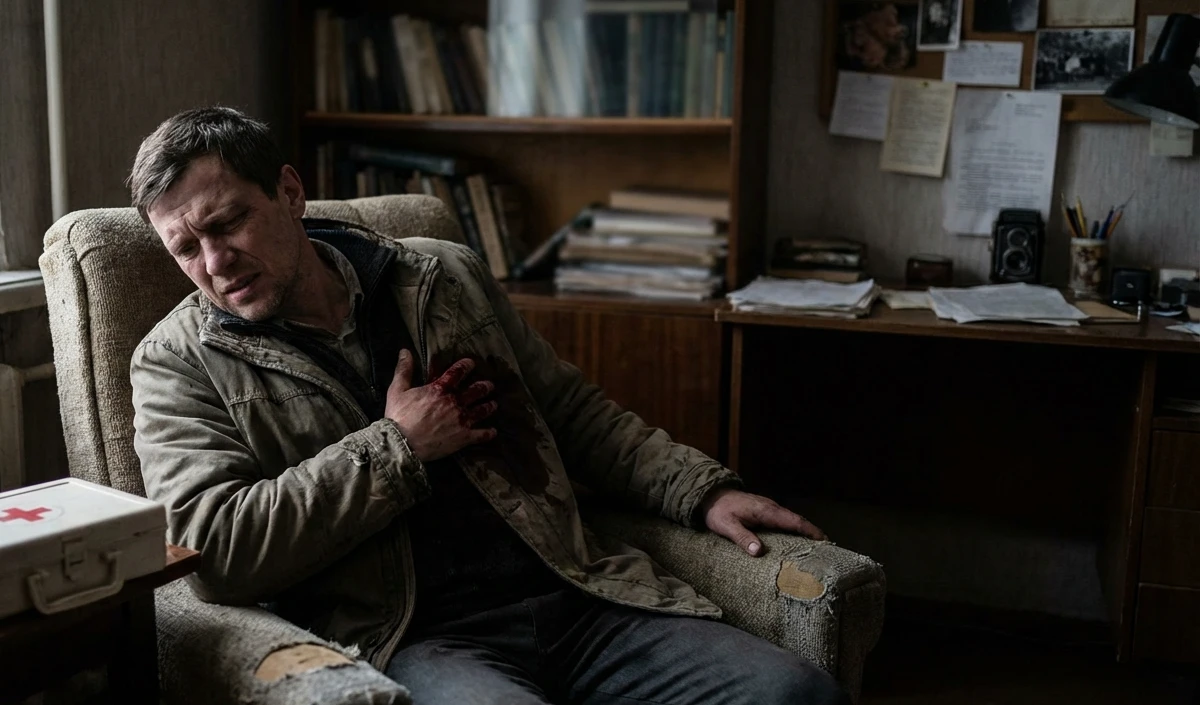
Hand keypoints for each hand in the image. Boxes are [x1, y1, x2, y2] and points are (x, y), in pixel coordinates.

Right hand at [384, 350, 497, 461]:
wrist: (402, 444)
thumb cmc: (398, 417)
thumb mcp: (397, 390)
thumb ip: (404, 370)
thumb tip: (405, 351)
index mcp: (440, 389)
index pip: (458, 372)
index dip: (466, 366)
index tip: (471, 363)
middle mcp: (455, 402)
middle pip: (476, 390)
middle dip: (484, 386)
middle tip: (489, 385)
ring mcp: (462, 420)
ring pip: (482, 410)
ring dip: (489, 406)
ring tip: (494, 404)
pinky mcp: (464, 438)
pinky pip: (481, 434)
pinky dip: (489, 433)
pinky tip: (493, 432)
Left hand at [699, 488, 825, 556]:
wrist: (710, 494)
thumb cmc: (718, 512)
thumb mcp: (727, 526)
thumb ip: (743, 538)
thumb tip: (759, 552)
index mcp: (765, 511)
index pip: (794, 521)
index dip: (810, 531)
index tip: (825, 540)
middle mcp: (771, 507)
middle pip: (797, 520)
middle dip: (812, 533)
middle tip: (826, 549)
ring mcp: (768, 507)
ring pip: (791, 520)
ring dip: (804, 531)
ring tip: (815, 548)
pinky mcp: (764, 510)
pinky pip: (783, 520)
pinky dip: (793, 528)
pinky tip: (794, 540)